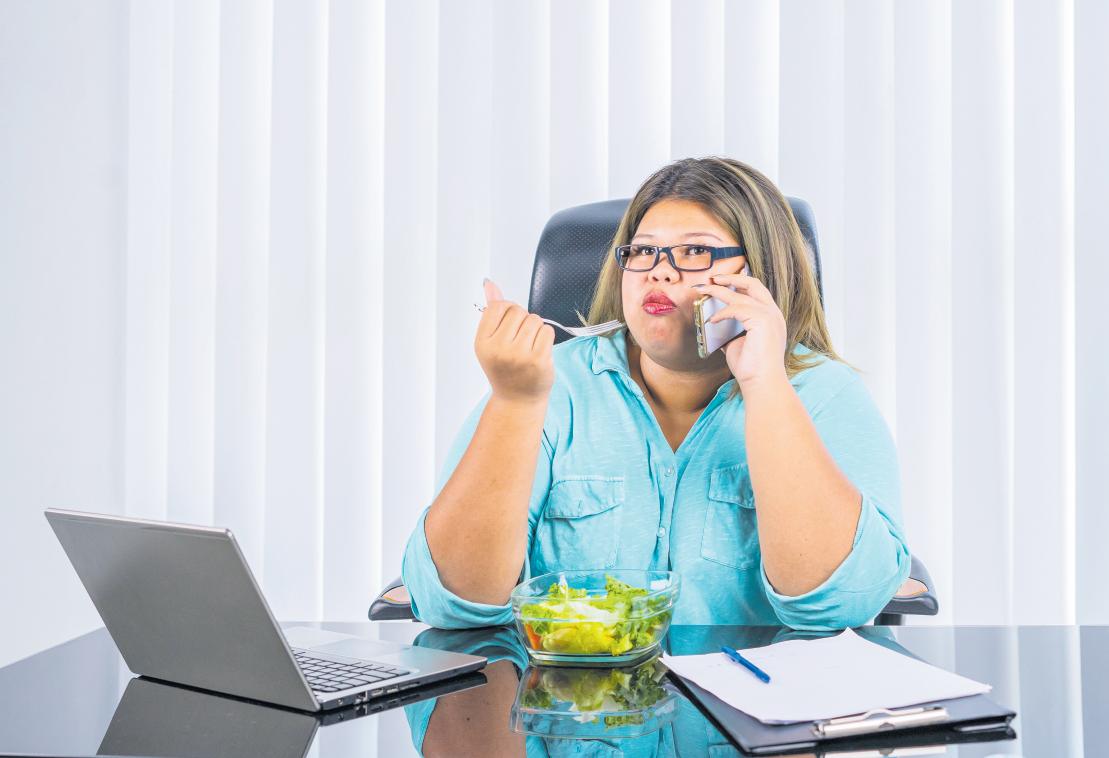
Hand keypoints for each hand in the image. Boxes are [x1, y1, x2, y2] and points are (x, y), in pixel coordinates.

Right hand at [474, 278, 555, 403]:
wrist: (517, 400)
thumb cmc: (505, 369)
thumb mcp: (491, 342)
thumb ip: (492, 312)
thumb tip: (489, 284)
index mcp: (483, 342)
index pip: (498, 306)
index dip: (508, 311)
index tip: (509, 325)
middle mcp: (499, 349)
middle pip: (518, 311)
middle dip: (522, 321)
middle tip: (519, 341)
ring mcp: (519, 355)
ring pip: (534, 319)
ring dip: (536, 329)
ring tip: (529, 346)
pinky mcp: (539, 360)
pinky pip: (547, 331)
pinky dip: (546, 338)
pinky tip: (538, 351)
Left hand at [694, 270, 787, 389]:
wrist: (762, 383)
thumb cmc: (751, 368)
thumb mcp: (737, 344)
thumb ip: (729, 331)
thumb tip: (714, 324)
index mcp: (771, 317)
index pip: (756, 291)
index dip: (739, 282)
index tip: (721, 281)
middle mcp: (773, 313)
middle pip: (753, 283)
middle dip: (731, 277)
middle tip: (713, 277)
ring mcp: (770, 315)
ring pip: (741, 294)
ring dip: (719, 290)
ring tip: (703, 290)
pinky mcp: (762, 320)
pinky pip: (736, 308)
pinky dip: (721, 312)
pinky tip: (711, 320)